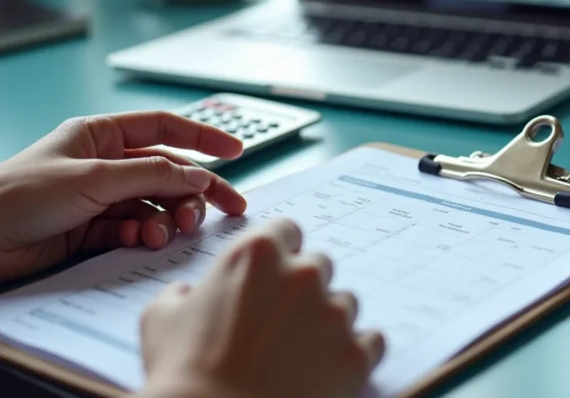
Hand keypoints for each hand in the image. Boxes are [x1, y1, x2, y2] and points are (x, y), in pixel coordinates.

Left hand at [0, 111, 245, 282]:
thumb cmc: (20, 195)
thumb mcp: (95, 177)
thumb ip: (153, 175)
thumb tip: (199, 175)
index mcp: (101, 136)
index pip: (165, 127)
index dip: (203, 137)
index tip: (236, 150)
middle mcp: (104, 164)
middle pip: (168, 172)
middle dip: (196, 191)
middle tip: (227, 209)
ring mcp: (99, 198)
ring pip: (154, 205)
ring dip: (168, 220)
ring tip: (170, 234)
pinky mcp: (91, 230)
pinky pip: (133, 231)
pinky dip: (141, 237)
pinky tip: (139, 243)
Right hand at [140, 218, 384, 397]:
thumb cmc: (181, 375)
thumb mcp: (160, 321)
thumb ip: (182, 294)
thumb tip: (188, 294)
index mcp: (258, 253)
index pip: (287, 230)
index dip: (279, 255)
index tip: (271, 277)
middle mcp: (304, 274)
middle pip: (318, 266)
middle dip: (302, 290)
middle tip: (280, 325)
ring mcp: (334, 313)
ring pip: (345, 303)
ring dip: (327, 322)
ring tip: (298, 356)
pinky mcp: (356, 353)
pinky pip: (371, 341)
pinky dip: (354, 353)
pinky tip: (327, 371)